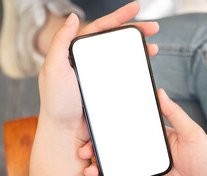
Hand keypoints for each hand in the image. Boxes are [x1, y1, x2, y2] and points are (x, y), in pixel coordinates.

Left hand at [39, 2, 158, 143]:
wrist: (66, 133)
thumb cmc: (57, 103)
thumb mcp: (53, 69)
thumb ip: (61, 42)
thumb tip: (73, 17)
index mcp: (76, 54)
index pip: (100, 29)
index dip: (118, 17)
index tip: (135, 9)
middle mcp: (88, 62)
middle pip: (114, 41)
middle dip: (134, 31)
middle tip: (152, 28)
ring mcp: (99, 77)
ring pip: (122, 57)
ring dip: (137, 49)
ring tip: (153, 46)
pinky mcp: (107, 91)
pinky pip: (124, 75)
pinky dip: (135, 68)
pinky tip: (144, 67)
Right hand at [81, 88, 206, 175]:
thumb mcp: (191, 132)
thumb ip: (174, 114)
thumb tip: (160, 91)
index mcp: (155, 138)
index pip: (129, 130)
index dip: (111, 129)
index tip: (95, 126)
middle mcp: (147, 154)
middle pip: (117, 151)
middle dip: (98, 151)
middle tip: (83, 150)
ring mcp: (146, 172)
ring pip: (118, 170)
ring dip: (102, 170)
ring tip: (89, 170)